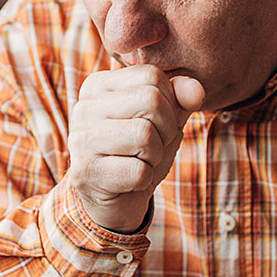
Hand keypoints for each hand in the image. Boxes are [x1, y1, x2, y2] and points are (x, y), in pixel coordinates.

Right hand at [67, 65, 204, 232]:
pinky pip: (138, 171)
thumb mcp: (164, 121)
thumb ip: (180, 99)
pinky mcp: (84, 173)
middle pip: (151, 101)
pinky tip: (129, 181)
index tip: (156, 124)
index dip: (170, 103)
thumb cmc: (138, 153)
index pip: (152, 76)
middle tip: (152, 148)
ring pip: (145, 135)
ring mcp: (81, 140)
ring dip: (155, 156)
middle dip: (166, 130)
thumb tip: (196, 90)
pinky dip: (145, 179)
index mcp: (99, 85)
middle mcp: (83, 107)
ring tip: (140, 162)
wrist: (114, 200)